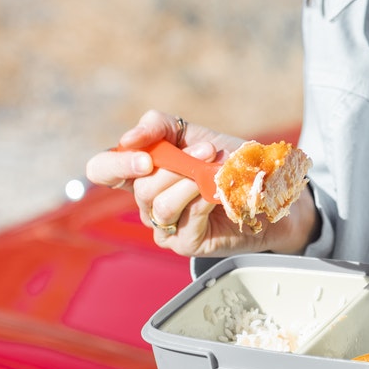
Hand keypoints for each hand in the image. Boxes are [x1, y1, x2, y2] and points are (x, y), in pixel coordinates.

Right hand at [82, 109, 315, 258]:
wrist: (266, 187)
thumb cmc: (227, 160)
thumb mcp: (193, 133)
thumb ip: (159, 126)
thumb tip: (130, 138)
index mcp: (141, 171)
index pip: (102, 170)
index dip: (116, 164)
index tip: (144, 158)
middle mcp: (147, 200)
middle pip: (140, 187)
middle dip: (176, 166)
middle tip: (208, 151)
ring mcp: (165, 225)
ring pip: (160, 206)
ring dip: (191, 182)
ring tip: (217, 170)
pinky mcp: (186, 242)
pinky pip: (186, 221)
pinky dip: (204, 200)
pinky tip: (219, 192)